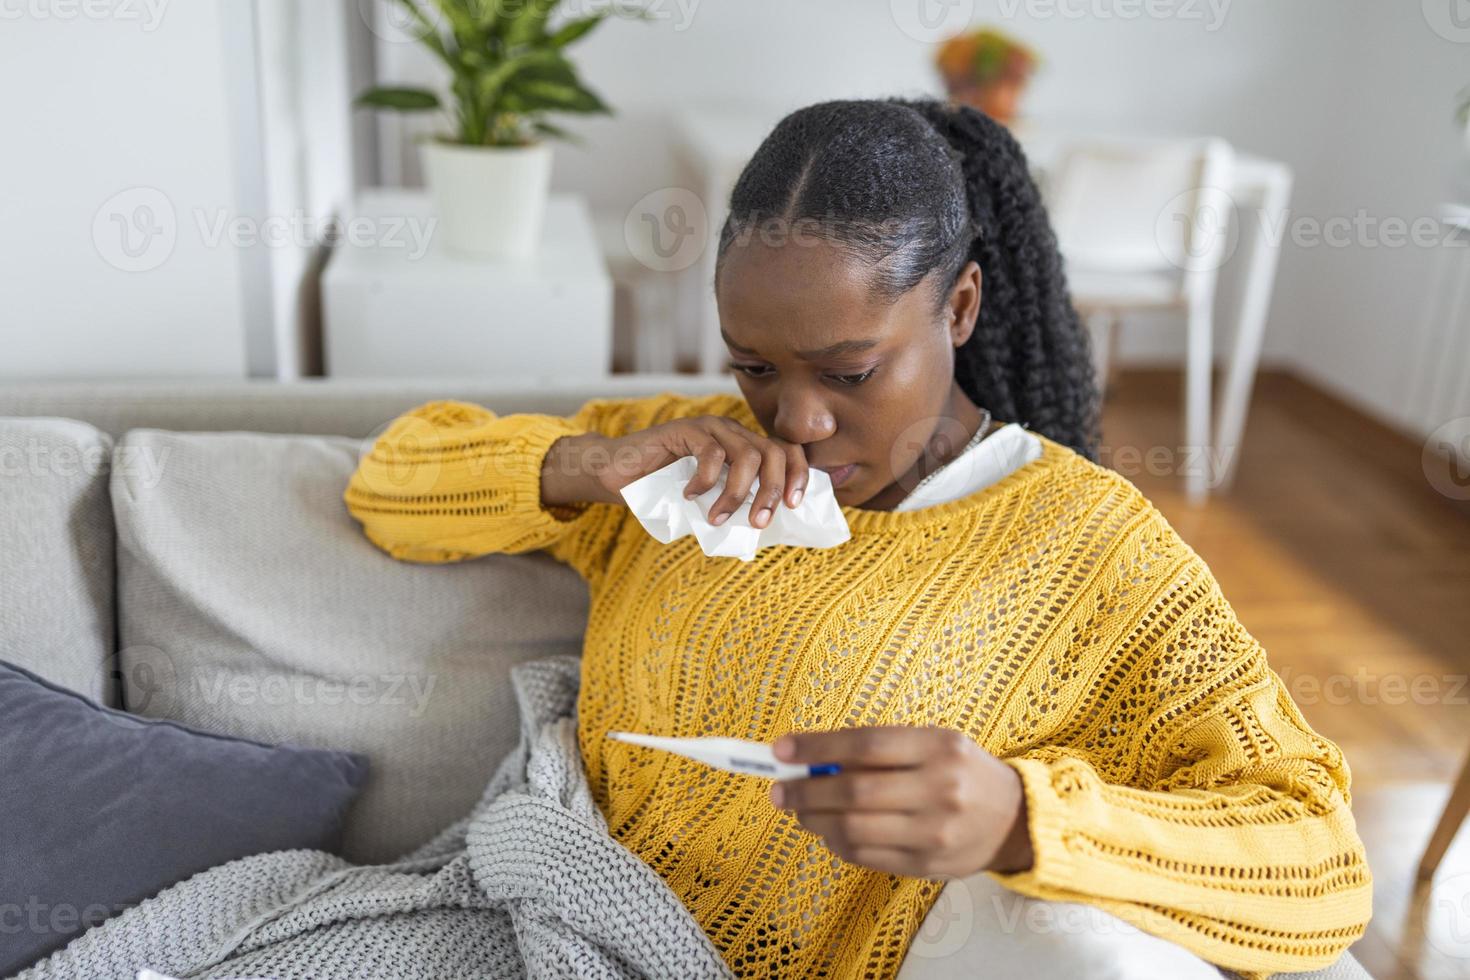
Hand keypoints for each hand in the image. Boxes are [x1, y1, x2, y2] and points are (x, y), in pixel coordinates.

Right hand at [595, 415, 808, 528]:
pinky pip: (712, 453)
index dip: (798, 475)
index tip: (793, 505)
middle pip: (773, 454)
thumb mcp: (707, 500)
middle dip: (770, 491)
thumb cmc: (662, 490)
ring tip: (717, 517)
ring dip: (736, 494)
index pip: (786, 451)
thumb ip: (733, 504)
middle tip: (757, 522)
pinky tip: (690, 495)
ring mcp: (710, 427)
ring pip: (747, 455)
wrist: (617, 474)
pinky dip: (706, 480)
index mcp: (743, 445)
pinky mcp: (686, 429)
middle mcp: (732, 431)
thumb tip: (763, 530)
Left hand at [767, 726, 1033, 878]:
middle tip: (779, 791)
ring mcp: (934, 832)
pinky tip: (828, 831)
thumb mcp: (932, 744)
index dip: (817, 747)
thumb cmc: (960, 772)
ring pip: (855, 830)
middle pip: (855, 791)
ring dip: (815, 821)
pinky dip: (837, 844)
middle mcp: (940, 789)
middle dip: (805, 792)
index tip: (781, 750)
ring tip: (800, 812)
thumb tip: (812, 759)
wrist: (1015, 820)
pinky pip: (866, 857)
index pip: (866, 745)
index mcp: (939, 748)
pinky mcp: (927, 865)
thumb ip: (879, 750)